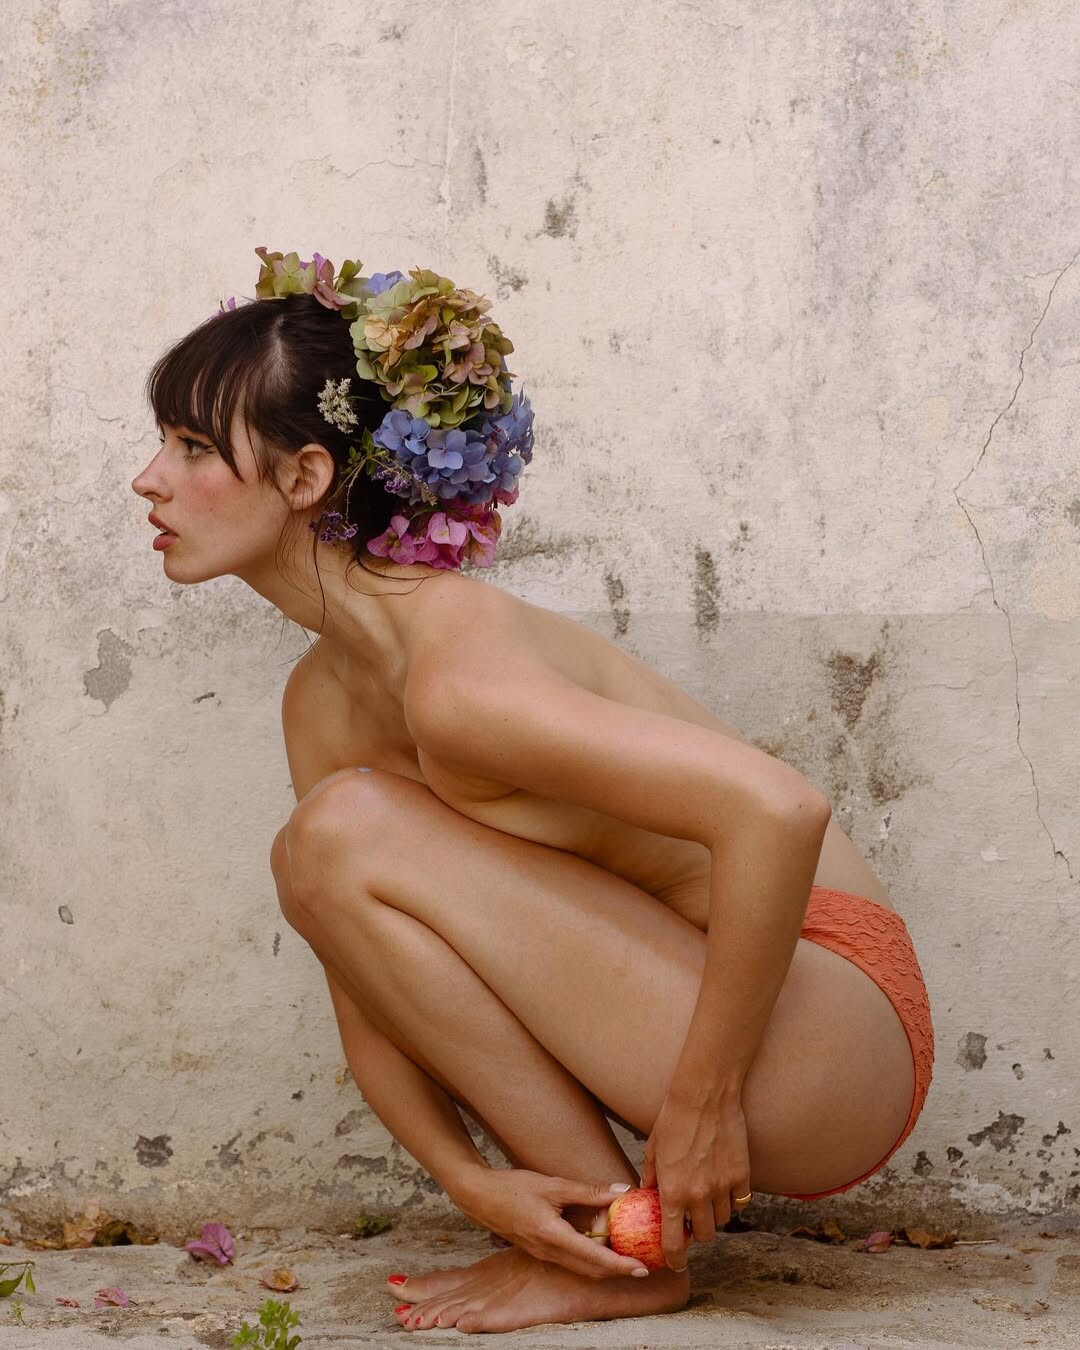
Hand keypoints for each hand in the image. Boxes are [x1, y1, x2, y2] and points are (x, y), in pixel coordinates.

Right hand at [453, 1167, 652, 1279]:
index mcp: (552, 1235)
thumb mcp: (553, 1184)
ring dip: (605, 1266)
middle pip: (591, 1270)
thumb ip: (588, 1191)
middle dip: (618, 1271)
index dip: (621, 1264)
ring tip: (627, 1255)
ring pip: (581, 1268)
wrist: (478, 1196)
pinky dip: (589, 1258)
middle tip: (643, 1263)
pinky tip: (599, 1245)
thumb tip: (621, 1191)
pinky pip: (570, 1261)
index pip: (594, 1257)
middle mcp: (548, 1252)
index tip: (643, 1266)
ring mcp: (542, 1254)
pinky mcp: (538, 1251)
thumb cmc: (512, 1187)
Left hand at [639, 1084, 750, 1272]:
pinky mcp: (742, 1175)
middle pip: (704, 1235)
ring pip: (723, 1219)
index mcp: (673, 1192)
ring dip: (714, 1214)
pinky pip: (740, 1202)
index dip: (674, 1258)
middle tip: (692, 1220)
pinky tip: (725, 1186)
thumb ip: (652, 1176)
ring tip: (708, 1197)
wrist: (705, 1095)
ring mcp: (723, 1187)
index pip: (673, 1241)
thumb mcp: (653, 1147)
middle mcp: (699, 1195)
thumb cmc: (674, 1117)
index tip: (675, 1264)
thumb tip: (649, 1192)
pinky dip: (733, 1200)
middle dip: (697, 1232)